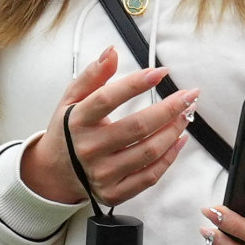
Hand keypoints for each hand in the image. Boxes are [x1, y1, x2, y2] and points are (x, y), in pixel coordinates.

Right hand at [19, 50, 197, 208]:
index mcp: (77, 121)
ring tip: (185, 115)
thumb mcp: (71, 99)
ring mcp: (102, 174)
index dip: (136, 84)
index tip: (160, 72)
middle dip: (169, 109)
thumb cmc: (68, 130)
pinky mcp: (114, 192)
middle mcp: (89, 149)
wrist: (55, 172)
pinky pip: (150, 177)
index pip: (107, 99)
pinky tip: (179, 140)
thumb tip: (111, 51)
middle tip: (188, 96)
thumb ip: (93, 75)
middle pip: (137, 127)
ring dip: (173, 131)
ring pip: (148, 152)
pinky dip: (169, 157)